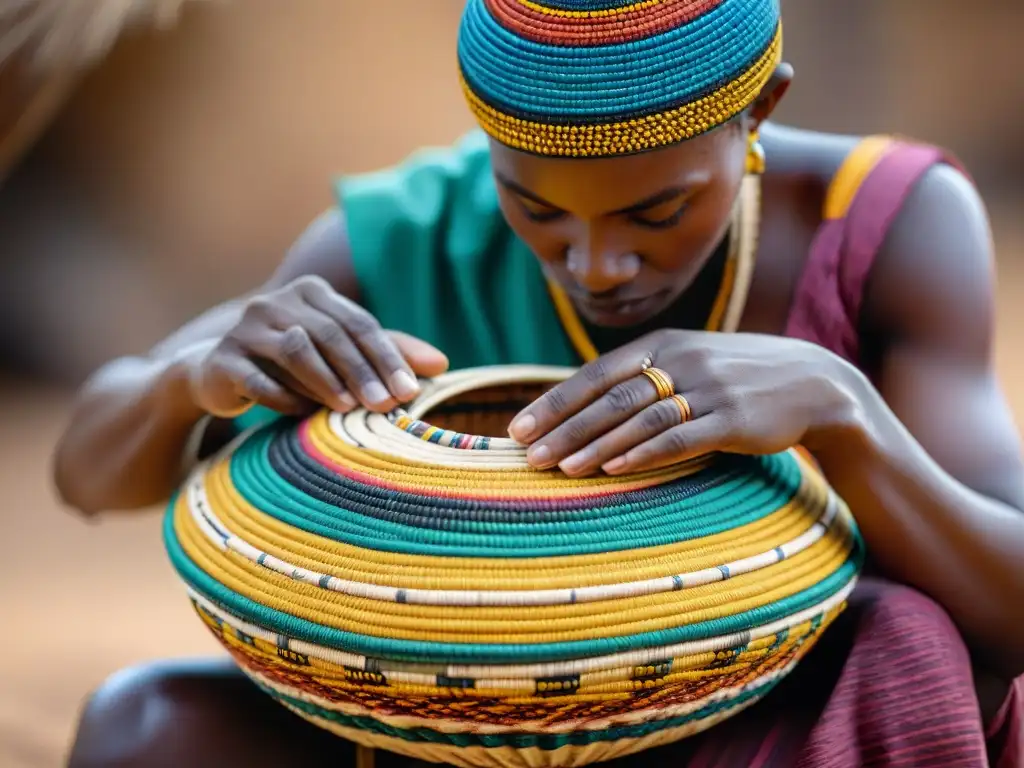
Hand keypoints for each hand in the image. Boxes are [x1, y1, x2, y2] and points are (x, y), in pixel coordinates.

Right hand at [185, 275, 448, 416]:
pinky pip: (257, 378)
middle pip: (330, 333)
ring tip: (349, 409)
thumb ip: (387, 352)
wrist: (216, 372)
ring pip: (294, 347)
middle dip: (362, 371)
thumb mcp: (340, 354)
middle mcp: (276, 302)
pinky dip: (284, 396)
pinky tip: (302, 412)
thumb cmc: (291, 364)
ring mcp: (245, 328)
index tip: (410, 391)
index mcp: (310, 293)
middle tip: (386, 405)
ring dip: (326, 380)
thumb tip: (443, 364)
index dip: (387, 356)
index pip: (359, 322)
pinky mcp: (222, 359)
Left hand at [507, 329, 856, 475]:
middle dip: (564, 428)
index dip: (555, 401)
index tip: (519, 427)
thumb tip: (583, 405)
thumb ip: (643, 376)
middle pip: (610, 397)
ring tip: (561, 468)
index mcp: (663, 344)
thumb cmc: (738, 377)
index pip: (595, 373)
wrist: (815, 383)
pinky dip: (644, 454)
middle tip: (528, 455)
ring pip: (639, 418)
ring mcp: (709, 388)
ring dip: (596, 445)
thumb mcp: (690, 361)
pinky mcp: (734, 419)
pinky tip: (615, 470)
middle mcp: (682, 359)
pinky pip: (680, 437)